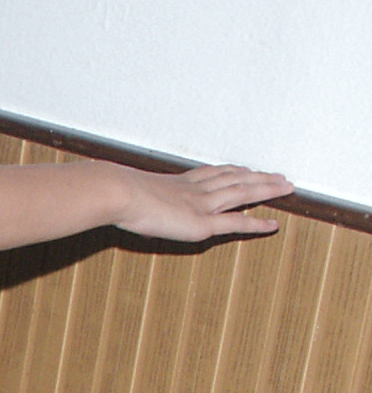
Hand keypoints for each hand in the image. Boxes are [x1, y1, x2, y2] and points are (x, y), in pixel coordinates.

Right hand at [113, 164, 292, 242]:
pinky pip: (236, 222)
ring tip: (287, 187)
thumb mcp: (122, 193)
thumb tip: (105, 198)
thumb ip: (125, 198)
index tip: (244, 168)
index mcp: (177, 182)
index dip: (231, 171)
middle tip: (278, 175)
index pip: (212, 174)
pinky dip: (256, 223)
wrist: (117, 193)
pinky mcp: (202, 223)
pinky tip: (273, 225)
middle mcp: (194, 189)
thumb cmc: (113, 193)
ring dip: (267, 189)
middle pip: (234, 178)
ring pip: (243, 193)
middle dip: (258, 176)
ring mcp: (201, 205)